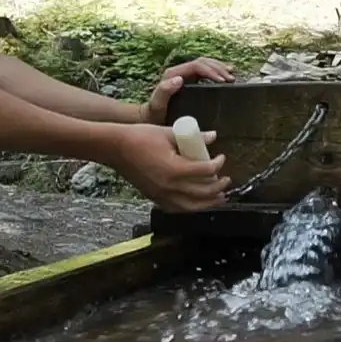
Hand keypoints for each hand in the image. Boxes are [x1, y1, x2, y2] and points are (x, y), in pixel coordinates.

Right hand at [112, 124, 230, 211]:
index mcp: (175, 169)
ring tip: (220, 197)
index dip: (218, 165)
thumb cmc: (138, 137)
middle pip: (203, 192)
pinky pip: (178, 208)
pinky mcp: (154, 198)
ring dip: (209, 202)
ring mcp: (161, 194)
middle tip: (226, 179)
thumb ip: (193, 137)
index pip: (205, 171)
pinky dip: (191, 206)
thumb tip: (212, 136)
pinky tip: (197, 202)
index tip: (221, 158)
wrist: (114, 148)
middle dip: (219, 186)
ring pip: (192, 205)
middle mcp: (170, 186)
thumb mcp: (168, 133)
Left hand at [139, 57, 236, 123]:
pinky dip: (217, 71)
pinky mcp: (189, 80)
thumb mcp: (157, 104)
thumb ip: (164, 91)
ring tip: (232, 75)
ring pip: (205, 64)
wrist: (151, 117)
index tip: (223, 81)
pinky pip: (205, 70)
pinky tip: (226, 74)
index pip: (197, 66)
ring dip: (219, 67)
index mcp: (173, 74)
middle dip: (218, 68)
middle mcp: (179, 71)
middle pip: (203, 62)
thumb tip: (179, 79)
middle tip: (230, 79)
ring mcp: (185, 74)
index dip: (211, 71)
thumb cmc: (155, 114)